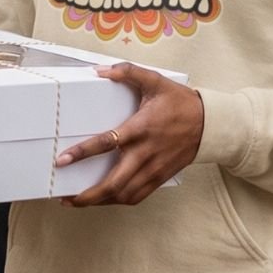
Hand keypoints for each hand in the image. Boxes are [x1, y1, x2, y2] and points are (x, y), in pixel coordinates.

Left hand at [55, 62, 203, 205]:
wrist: (209, 124)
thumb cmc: (180, 102)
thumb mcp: (155, 81)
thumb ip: (128, 72)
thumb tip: (101, 70)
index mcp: (140, 129)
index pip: (106, 143)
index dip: (82, 153)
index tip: (63, 161)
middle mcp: (145, 154)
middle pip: (113, 183)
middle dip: (88, 195)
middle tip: (65, 197)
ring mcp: (153, 169)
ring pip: (123, 195)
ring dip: (99, 202)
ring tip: (78, 201)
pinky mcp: (159, 178)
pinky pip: (136, 196)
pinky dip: (117, 201)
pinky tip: (104, 200)